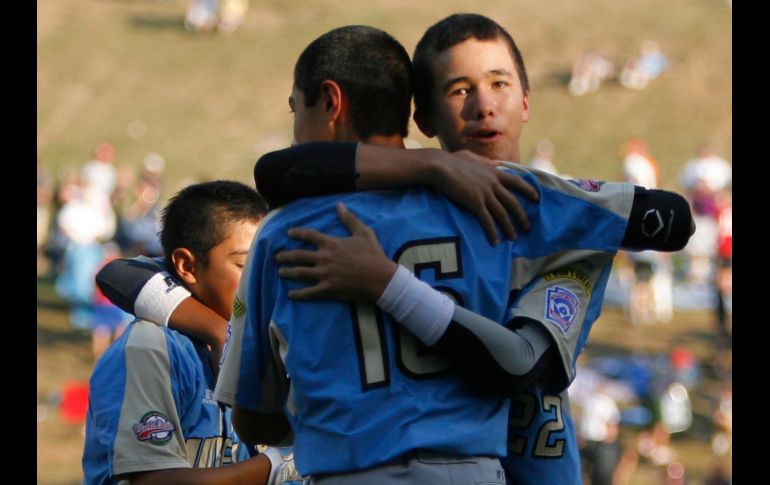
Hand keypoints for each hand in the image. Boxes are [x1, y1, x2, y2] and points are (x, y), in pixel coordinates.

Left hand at [276, 203, 396, 300]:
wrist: (380, 278)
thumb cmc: (373, 254)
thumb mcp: (364, 232)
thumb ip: (349, 219)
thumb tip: (339, 205)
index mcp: (331, 243)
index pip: (309, 235)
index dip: (297, 233)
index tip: (289, 233)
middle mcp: (324, 258)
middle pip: (298, 255)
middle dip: (285, 256)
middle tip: (277, 257)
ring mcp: (324, 275)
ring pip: (299, 273)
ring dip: (287, 272)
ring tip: (280, 272)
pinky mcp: (327, 289)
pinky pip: (308, 292)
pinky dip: (298, 294)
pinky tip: (290, 295)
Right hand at [430, 150, 538, 244]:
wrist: (440, 166)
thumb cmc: (452, 160)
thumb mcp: (472, 157)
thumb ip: (486, 161)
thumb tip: (496, 163)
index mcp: (494, 172)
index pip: (517, 181)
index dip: (528, 190)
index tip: (537, 198)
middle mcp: (493, 184)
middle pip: (513, 202)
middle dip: (522, 216)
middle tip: (528, 227)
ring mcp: (485, 194)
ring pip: (502, 214)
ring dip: (509, 227)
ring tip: (514, 238)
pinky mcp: (475, 203)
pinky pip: (487, 221)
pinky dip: (492, 232)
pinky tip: (495, 242)